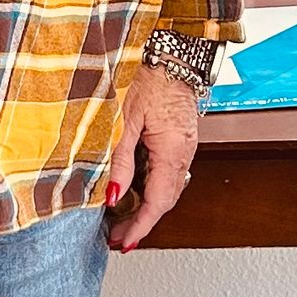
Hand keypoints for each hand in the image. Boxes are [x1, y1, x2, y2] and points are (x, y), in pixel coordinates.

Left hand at [104, 64, 200, 251]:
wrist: (172, 53)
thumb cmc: (149, 77)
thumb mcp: (125, 120)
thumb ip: (119, 160)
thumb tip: (113, 196)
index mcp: (173, 151)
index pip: (158, 202)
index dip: (140, 226)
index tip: (123, 242)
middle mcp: (183, 153)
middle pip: (164, 201)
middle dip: (140, 223)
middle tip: (116, 238)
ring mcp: (183, 148)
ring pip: (165, 189)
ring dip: (145, 208)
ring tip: (119, 220)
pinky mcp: (178, 141)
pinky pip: (165, 174)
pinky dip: (149, 189)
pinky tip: (132, 191)